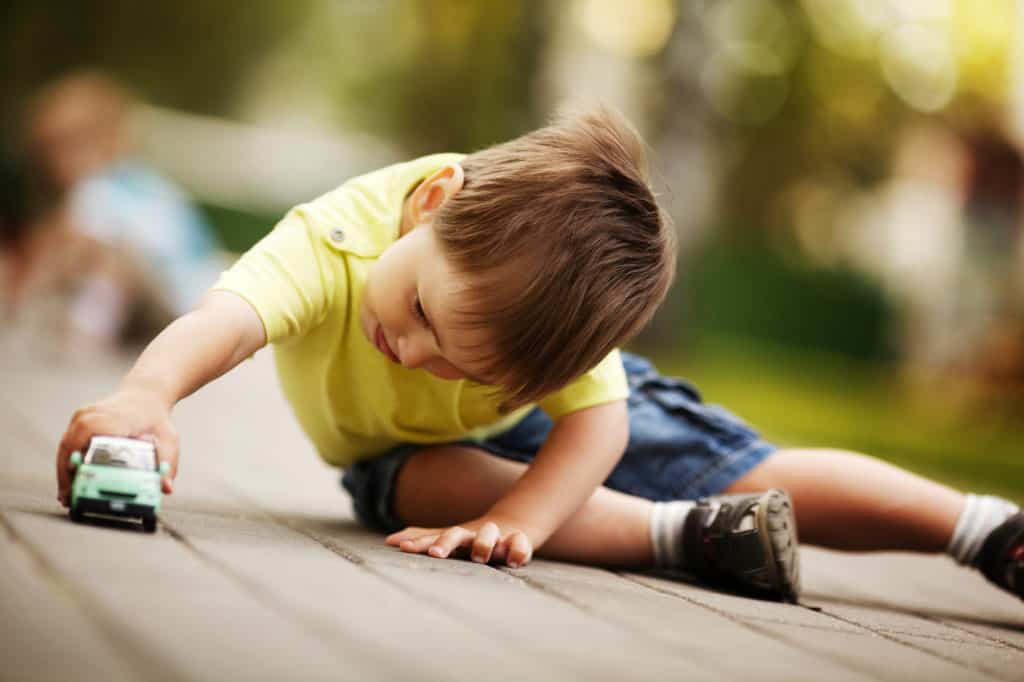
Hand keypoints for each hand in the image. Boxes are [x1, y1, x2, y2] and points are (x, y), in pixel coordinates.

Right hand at [56, 387, 178, 506]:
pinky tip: (69, 479)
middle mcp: (92, 415)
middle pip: (70, 448)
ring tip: (66, 495)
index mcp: (112, 420)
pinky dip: (67, 460)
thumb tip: (167, 488)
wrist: (147, 395)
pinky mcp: (79, 419)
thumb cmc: (156, 419)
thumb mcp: (168, 440)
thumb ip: (168, 463)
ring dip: (64, 470)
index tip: (78, 489)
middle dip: (67, 475)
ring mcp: (83, 415)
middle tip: (69, 500)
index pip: (87, 445)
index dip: (80, 468)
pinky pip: (68, 441)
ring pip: (65, 445)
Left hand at [385, 517, 534, 567]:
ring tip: (479, 556)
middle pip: (458, 534)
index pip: (433, 537)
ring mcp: (497, 539)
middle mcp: (474, 535)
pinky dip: (518, 550)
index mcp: (456, 535)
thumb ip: (423, 538)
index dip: (420, 543)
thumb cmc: (473, 538)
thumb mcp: (449, 537)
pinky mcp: (518, 544)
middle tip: (436, 554)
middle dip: (446, 542)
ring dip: (484, 543)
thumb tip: (389, 541)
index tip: (404, 549)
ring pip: (490, 535)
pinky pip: (521, 545)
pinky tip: (514, 561)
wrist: (513, 526)